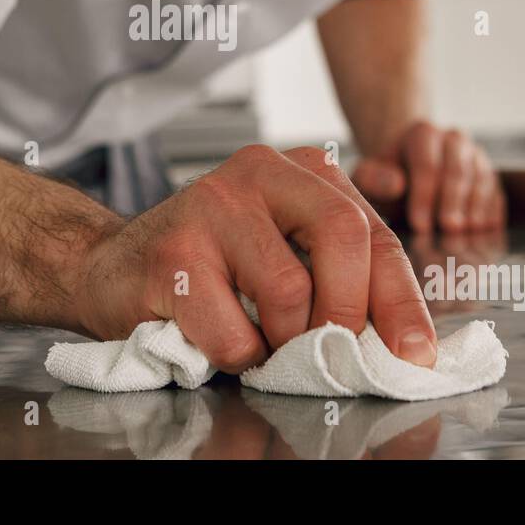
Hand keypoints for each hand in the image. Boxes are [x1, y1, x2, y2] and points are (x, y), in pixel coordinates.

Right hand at [73, 144, 437, 372]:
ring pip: (290, 291)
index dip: (400, 300)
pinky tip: (215, 337)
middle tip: (333, 354)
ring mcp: (211, 206)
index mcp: (300, 169)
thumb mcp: (285, 251)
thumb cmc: (209, 267)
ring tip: (258, 341)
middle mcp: (258, 171)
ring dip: (282, 341)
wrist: (110, 267)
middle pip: (344, 238)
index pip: (374, 233)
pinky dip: (236, 355)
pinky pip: (234, 330)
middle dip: (349, 313)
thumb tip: (402, 343)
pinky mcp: (174, 253)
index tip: (414, 353)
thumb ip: (339, 276)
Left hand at [352, 121, 505, 234]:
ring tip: (467, 234)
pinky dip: (492, 213)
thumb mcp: (367, 178)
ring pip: (481, 180)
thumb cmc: (384, 180)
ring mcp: (476, 156)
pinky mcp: (490, 175)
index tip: (419, 224)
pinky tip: (485, 231)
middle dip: (453, 203)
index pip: (426, 164)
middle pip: (457, 170)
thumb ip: (373, 179)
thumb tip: (397, 185)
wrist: (406, 174)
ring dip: (475, 209)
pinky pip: (496, 192)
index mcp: (423, 133)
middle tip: (449, 229)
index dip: (424, 196)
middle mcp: (454, 138)